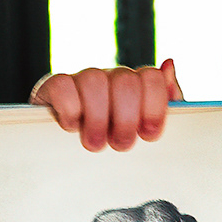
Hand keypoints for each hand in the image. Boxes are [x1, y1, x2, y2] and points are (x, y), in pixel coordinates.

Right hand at [30, 61, 184, 151]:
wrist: (69, 155)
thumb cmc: (115, 141)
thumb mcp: (146, 129)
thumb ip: (166, 102)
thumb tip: (169, 66)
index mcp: (136, 86)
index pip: (151, 78)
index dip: (153, 107)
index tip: (148, 134)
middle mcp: (110, 78)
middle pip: (125, 81)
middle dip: (125, 119)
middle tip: (120, 144)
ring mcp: (81, 80)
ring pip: (94, 81)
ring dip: (97, 119)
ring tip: (96, 143)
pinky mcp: (53, 87)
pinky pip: (63, 86)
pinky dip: (70, 110)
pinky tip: (72, 126)